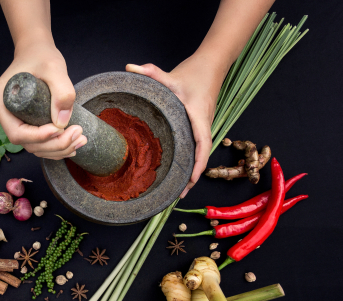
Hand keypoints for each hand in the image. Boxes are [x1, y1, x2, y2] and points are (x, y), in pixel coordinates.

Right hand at [0, 39, 86, 158]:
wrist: (36, 52)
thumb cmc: (41, 56)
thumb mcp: (54, 67)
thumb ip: (62, 91)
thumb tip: (62, 122)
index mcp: (0, 100)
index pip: (17, 132)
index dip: (39, 137)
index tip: (60, 129)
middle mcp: (2, 114)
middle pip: (26, 143)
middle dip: (54, 145)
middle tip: (78, 135)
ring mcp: (11, 120)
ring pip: (33, 146)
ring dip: (57, 149)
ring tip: (80, 140)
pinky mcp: (23, 123)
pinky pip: (37, 142)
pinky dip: (55, 147)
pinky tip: (73, 143)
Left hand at [127, 54, 224, 196]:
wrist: (213, 63)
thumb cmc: (194, 71)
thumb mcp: (171, 74)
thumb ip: (150, 72)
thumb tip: (129, 68)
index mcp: (199, 117)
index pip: (202, 144)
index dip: (197, 163)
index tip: (191, 179)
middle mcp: (204, 124)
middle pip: (201, 155)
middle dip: (192, 176)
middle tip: (180, 195)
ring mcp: (203, 126)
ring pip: (199, 153)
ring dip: (192, 171)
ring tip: (180, 191)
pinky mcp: (199, 125)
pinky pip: (197, 147)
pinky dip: (191, 160)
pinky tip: (180, 171)